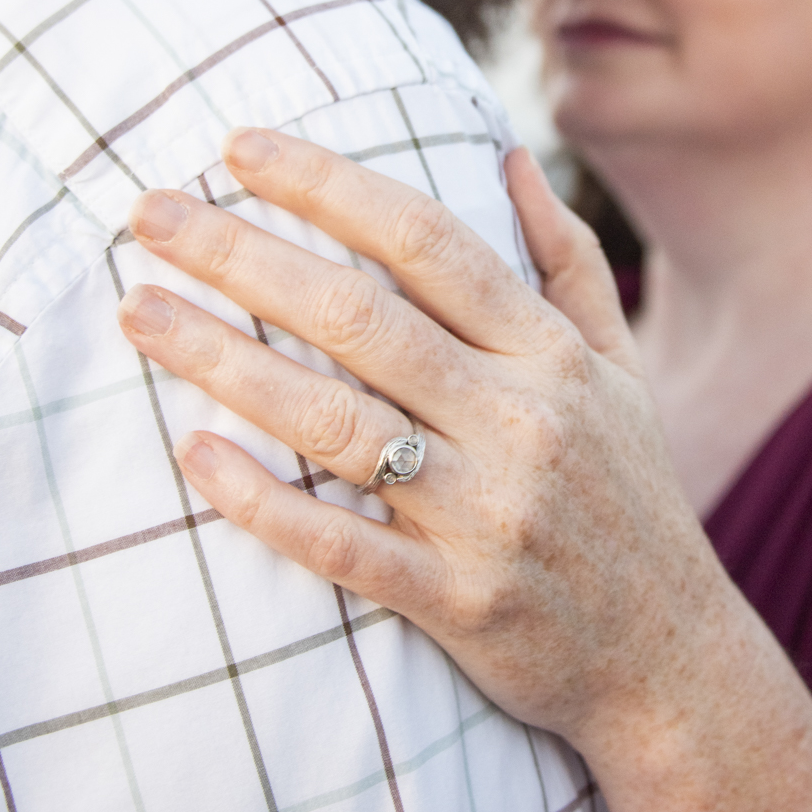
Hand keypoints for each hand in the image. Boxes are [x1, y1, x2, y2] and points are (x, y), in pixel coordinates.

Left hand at [117, 129, 732, 754]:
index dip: (329, 185)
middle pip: (361, 317)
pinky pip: (342, 546)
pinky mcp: (458, 602)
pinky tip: (195, 457)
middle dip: (244, 254)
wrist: (671, 663)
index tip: (240, 148)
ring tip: (140, 314)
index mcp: (552, 355)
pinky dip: (264, 503)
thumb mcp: (624, 370)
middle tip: (147, 213)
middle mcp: (521, 420)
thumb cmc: (632, 500)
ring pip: (335, 423)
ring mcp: (487, 515)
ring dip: (224, 362)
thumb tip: (511, 156)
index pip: (429, 242)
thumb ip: (568, 262)